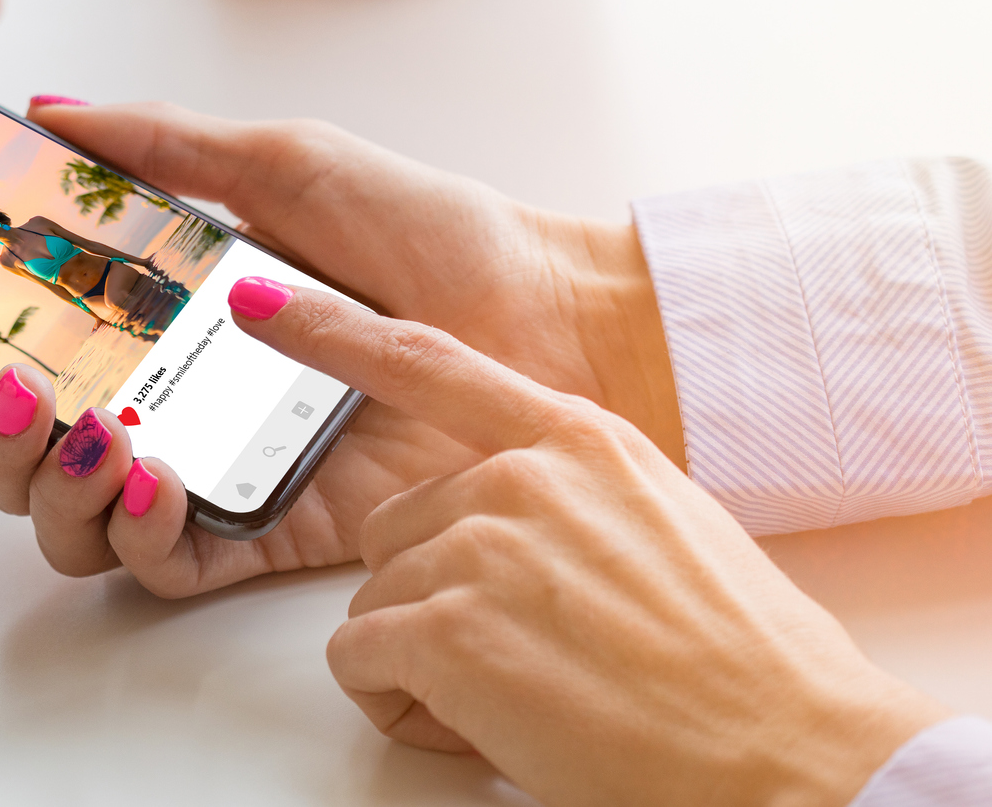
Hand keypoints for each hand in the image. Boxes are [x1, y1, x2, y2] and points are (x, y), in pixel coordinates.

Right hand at [0, 102, 682, 594]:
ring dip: (47, 486)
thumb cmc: (432, 235)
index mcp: (153, 315)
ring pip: (69, 520)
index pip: (18, 350)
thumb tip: (50, 109)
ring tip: (86, 429)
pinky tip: (150, 475)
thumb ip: (162, 143)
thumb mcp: (285, 160)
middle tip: (2, 390)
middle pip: (18, 450)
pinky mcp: (264, 530)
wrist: (548, 320)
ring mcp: (207, 468)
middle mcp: (163, 398)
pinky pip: (161, 563)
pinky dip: (134, 531)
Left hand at [255, 285, 948, 806]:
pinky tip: (487, 724)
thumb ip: (577, 499)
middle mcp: (518, 477)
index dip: (332, 330)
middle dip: (433, 597)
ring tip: (526, 696)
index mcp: (577, 440)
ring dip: (425, 659)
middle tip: (524, 656)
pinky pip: (360, 660)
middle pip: (395, 525)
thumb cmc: (747, 663)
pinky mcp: (445, 626)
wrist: (793, 751)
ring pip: (376, 599)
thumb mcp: (668, 526)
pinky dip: (404, 705)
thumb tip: (529, 528)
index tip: (259, 301)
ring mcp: (478, 545)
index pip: (427, 362)